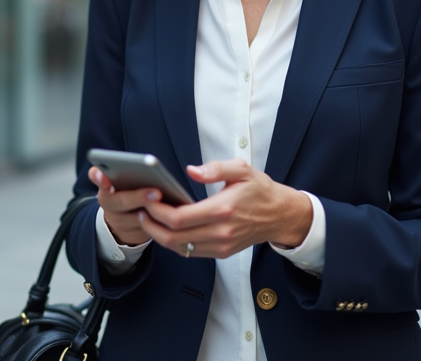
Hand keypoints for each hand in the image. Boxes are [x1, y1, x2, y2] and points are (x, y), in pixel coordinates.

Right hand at [88, 165, 159, 245]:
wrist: (124, 222)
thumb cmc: (128, 193)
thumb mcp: (121, 182)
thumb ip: (123, 171)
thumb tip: (144, 165)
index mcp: (105, 188)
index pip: (97, 178)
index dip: (98, 178)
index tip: (101, 174)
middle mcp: (109, 205)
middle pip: (120, 202)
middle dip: (138, 197)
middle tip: (156, 192)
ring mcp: (119, 223)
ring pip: (136, 219)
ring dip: (151, 213)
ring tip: (165, 205)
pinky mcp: (133, 236)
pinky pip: (147, 231)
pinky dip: (158, 224)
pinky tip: (171, 216)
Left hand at [136, 159, 312, 258]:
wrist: (280, 215)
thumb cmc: (260, 190)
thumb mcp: (241, 169)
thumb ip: (215, 168)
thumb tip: (192, 171)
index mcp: (222, 210)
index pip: (179, 218)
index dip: (157, 212)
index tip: (147, 200)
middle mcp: (220, 232)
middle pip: (174, 238)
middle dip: (151, 225)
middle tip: (140, 211)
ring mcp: (220, 245)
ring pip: (180, 248)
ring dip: (159, 235)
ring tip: (148, 219)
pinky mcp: (221, 252)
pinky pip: (190, 252)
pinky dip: (174, 242)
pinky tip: (166, 228)